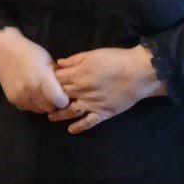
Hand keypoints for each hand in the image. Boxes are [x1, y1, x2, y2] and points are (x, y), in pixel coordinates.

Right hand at [0, 26, 68, 114]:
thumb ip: (56, 77)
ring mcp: (21, 97)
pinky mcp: (13, 100)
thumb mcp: (48, 61)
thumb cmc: (29, 53)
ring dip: (43, 104)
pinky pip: (28, 108)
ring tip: (42, 92)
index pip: (60, 101)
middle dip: (54, 103)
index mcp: (42, 79)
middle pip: (50, 108)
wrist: (4, 52)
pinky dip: (32, 103)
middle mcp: (31, 91)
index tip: (64, 94)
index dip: (64, 99)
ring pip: (39, 110)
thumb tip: (65, 89)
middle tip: (54, 94)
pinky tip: (31, 93)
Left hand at [50, 45, 164, 133]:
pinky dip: (78, 127)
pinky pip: (88, 122)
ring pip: (70, 111)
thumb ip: (75, 59)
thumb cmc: (117, 59)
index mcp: (79, 74)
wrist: (139, 72)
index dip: (49, 82)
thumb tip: (58, 63)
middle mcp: (82, 90)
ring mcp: (92, 104)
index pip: (56, 80)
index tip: (44, 83)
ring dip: (59, 115)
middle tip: (43, 102)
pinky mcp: (103, 113)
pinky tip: (71, 130)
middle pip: (60, 96)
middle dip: (51, 99)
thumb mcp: (94, 54)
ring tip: (51, 117)